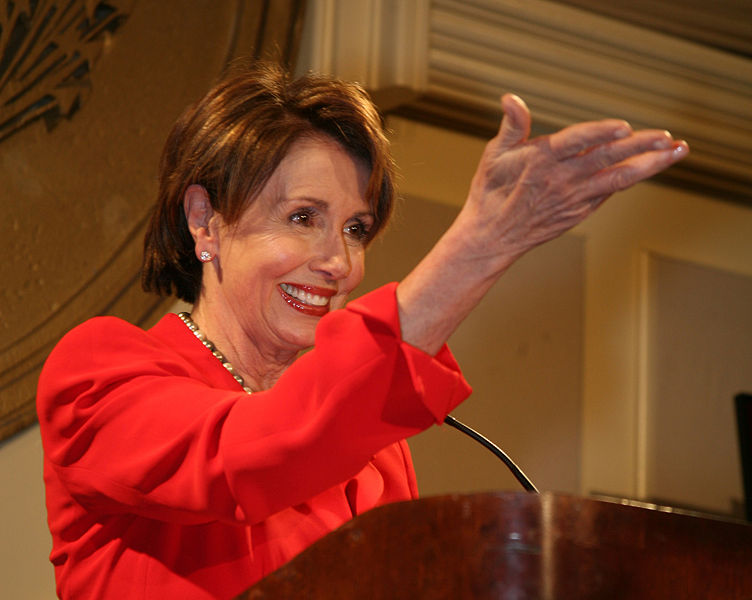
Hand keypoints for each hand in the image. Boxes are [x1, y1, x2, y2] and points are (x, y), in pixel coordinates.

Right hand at [456, 94, 688, 268]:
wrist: (492, 236)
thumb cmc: (490, 191)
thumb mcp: (494, 154)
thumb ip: (511, 125)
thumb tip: (510, 98)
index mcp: (540, 160)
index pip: (575, 142)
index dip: (598, 134)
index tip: (623, 127)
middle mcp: (562, 179)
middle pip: (606, 159)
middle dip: (641, 148)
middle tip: (668, 138)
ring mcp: (575, 198)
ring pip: (618, 178)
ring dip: (650, 164)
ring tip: (677, 151)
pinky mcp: (580, 211)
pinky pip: (611, 191)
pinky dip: (632, 177)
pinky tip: (653, 164)